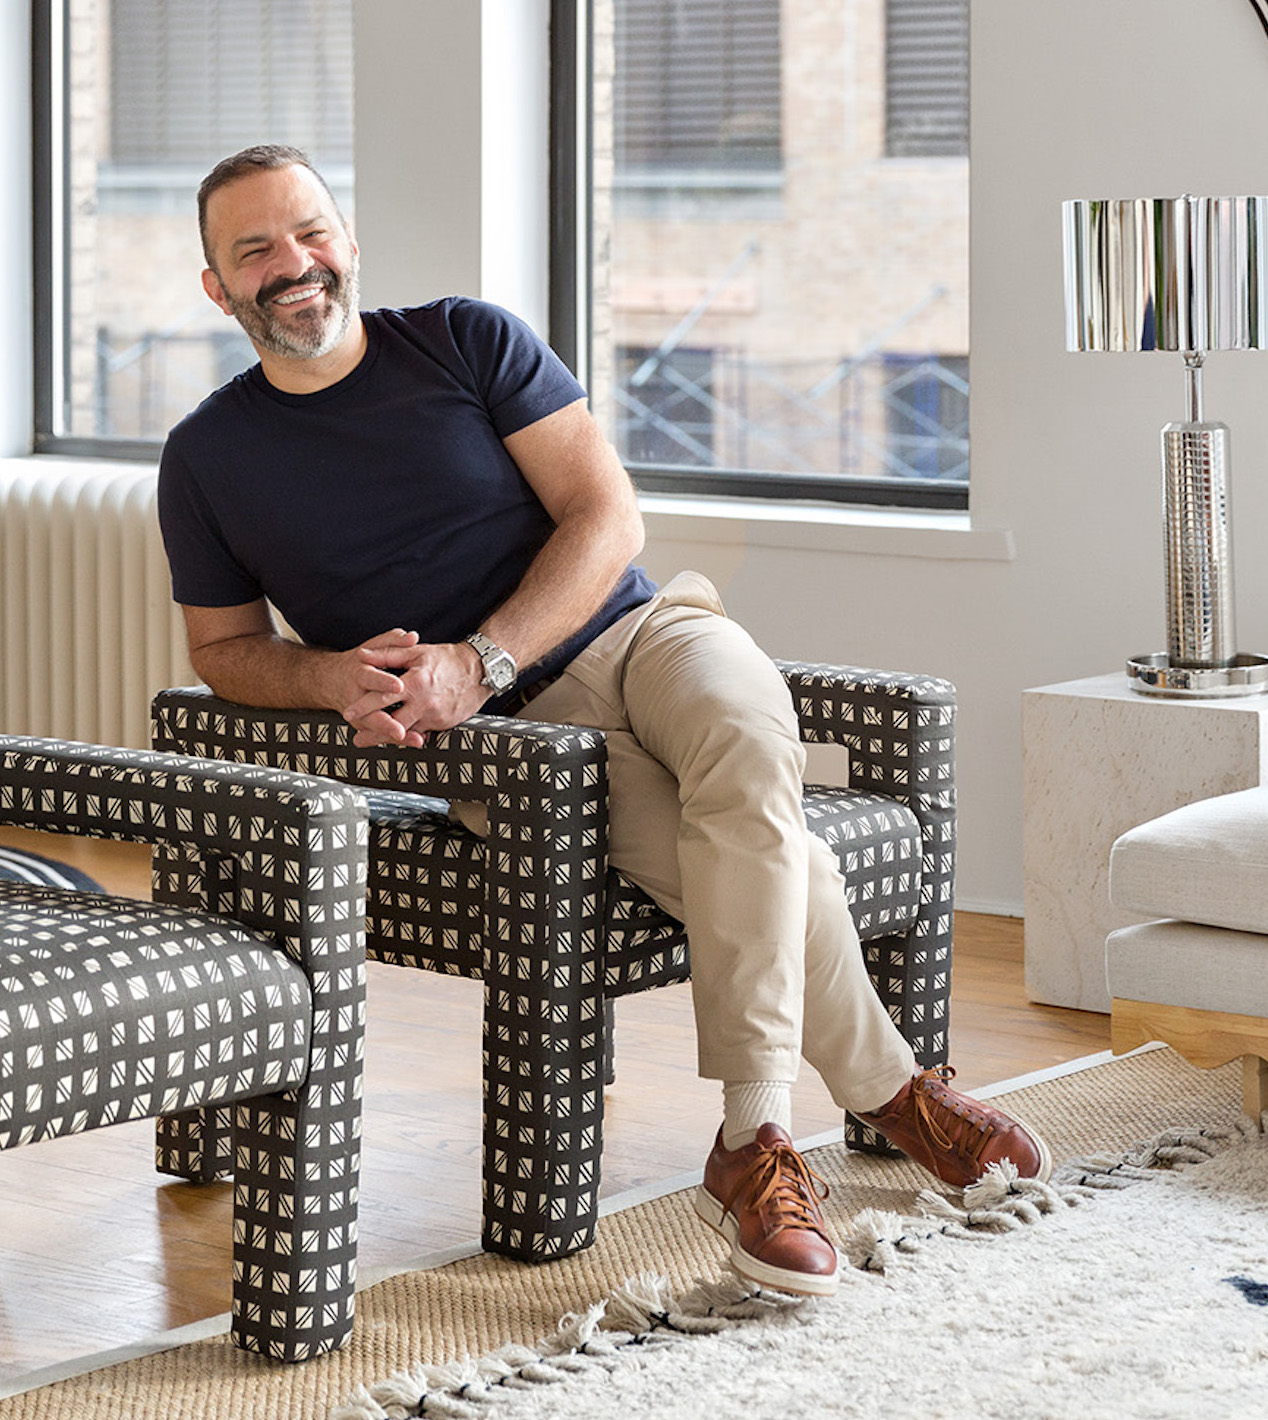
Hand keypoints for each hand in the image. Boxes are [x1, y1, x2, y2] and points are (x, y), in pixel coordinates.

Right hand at [336, 628, 418, 745]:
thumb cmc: (358, 662)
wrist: (330, 680)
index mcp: (359, 674)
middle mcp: (356, 697)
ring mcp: (358, 714)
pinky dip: (396, 739)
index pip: (370, 678)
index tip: (399, 686)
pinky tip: (414, 740)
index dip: (383, 682)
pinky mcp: (363, 725)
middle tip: (401, 729)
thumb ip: (392, 641)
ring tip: (414, 739)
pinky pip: (379, 734)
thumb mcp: (372, 647)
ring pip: (375, 728)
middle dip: (386, 722)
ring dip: (394, 736)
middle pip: (369, 711)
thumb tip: (412, 636)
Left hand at [344, 636, 487, 747]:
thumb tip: (364, 655)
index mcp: (414, 683)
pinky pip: (421, 732)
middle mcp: (423, 703)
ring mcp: (434, 716)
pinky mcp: (443, 724)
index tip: (348, 713)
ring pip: (406, 733)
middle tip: (357, 739)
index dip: (363, 707)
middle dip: (373, 733)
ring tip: (373, 740)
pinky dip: (409, 735)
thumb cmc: (449, 659)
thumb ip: (388, 654)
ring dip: (389, 738)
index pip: (382, 697)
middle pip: (392, 724)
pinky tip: (400, 737)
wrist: (481, 670)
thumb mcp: (417, 652)